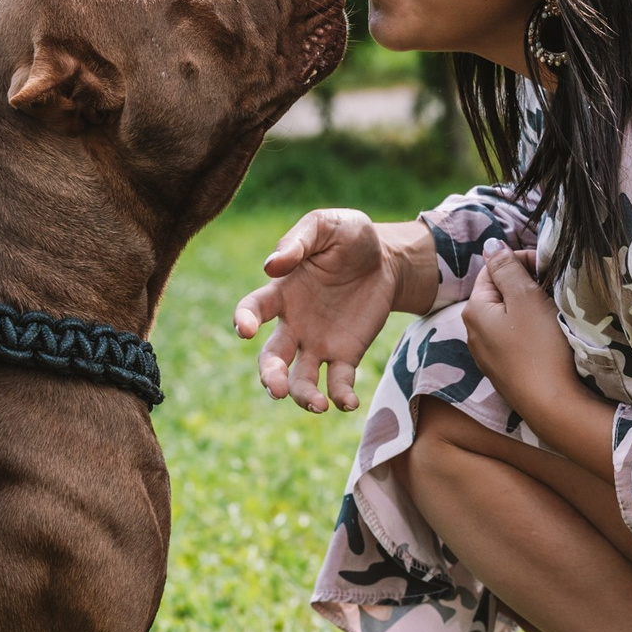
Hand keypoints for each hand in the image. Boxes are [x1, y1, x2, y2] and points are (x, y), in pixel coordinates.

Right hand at [234, 209, 410, 413]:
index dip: (243, 320)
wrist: (387, 258)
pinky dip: (340, 397)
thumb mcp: (326, 226)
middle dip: (269, 376)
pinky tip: (348, 403)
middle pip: (271, 358)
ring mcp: (318, 343)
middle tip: (275, 389)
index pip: (252, 310)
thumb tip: (271, 266)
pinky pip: (338, 382)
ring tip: (318, 405)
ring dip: (302, 396)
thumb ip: (299, 241)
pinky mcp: (346, 354)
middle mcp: (293, 324)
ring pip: (299, 379)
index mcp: (282, 292)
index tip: (245, 330)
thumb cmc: (349, 237)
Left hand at [464, 249, 576, 416]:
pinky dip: (531, 334)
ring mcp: (488, 356)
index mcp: (474, 310)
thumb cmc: (540, 348)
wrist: (552, 405)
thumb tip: (491, 245)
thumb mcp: (523, 297)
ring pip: (509, 319)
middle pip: (501, 294)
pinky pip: (516, 341)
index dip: (523, 262)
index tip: (549, 269)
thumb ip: (506, 268)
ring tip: (554, 314)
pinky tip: (549, 340)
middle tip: (554, 290)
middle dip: (527, 286)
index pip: (494, 268)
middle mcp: (474, 333)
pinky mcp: (506, 373)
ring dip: (531, 310)